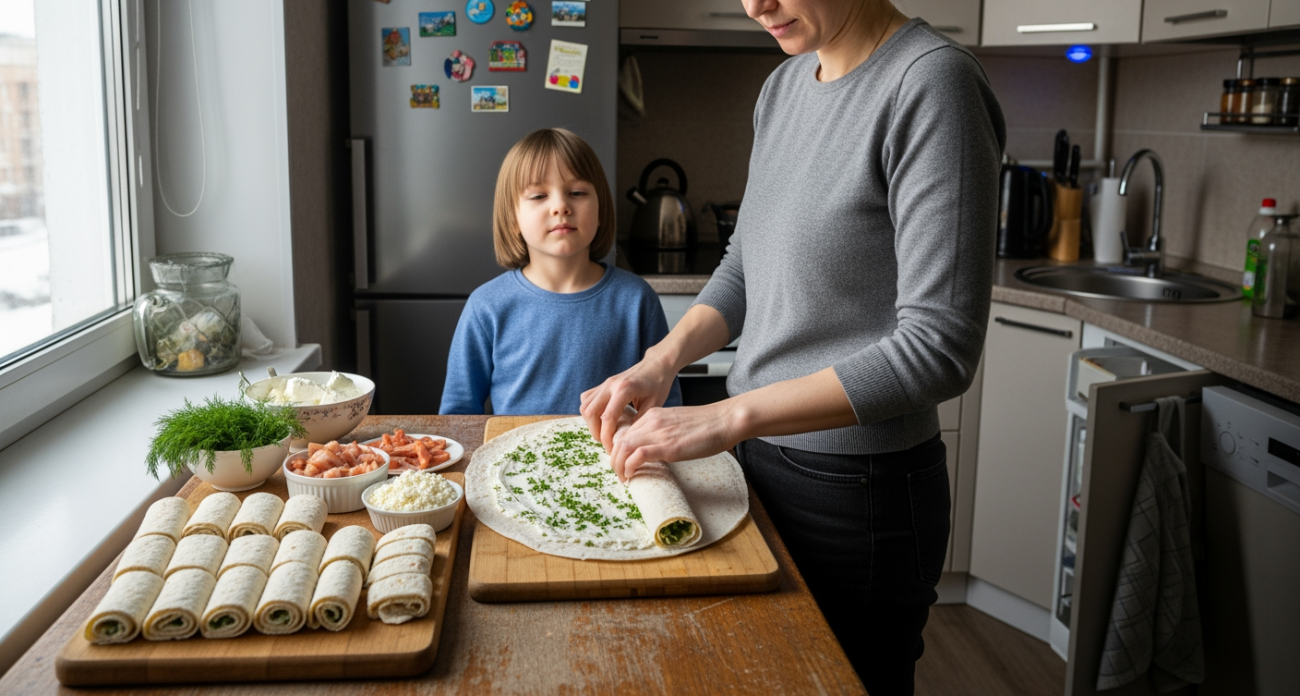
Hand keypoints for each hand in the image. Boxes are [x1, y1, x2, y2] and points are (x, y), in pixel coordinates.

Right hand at [580, 354, 677, 452]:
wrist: (656, 365)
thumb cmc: (658, 384)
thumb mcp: (653, 406)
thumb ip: (639, 422)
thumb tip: (626, 441)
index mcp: (624, 389)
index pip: (608, 417)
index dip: (607, 436)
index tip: (612, 448)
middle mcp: (610, 385)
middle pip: (590, 412)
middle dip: (595, 431)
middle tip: (607, 442)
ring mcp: (604, 383)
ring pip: (585, 405)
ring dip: (590, 422)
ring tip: (603, 432)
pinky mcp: (603, 384)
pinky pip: (587, 399)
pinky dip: (590, 411)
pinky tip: (601, 419)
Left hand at [608, 403, 742, 480]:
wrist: (724, 420)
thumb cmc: (706, 425)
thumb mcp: (676, 425)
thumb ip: (662, 434)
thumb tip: (653, 452)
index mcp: (653, 415)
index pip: (624, 431)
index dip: (618, 449)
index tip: (621, 462)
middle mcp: (651, 421)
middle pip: (619, 440)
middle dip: (614, 459)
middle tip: (618, 473)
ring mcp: (658, 433)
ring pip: (623, 447)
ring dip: (618, 465)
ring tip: (623, 478)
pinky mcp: (668, 446)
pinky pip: (638, 455)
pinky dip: (629, 467)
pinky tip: (631, 475)